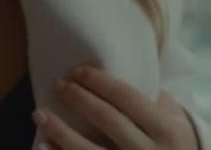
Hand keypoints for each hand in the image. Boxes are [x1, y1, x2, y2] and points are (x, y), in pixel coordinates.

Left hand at [31, 63, 199, 149]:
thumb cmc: (171, 138)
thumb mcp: (170, 115)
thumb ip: (145, 96)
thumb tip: (105, 69)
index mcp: (165, 128)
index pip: (127, 98)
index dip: (100, 82)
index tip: (77, 70)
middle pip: (108, 120)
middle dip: (79, 100)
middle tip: (57, 84)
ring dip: (60, 132)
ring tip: (39, 114)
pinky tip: (44, 145)